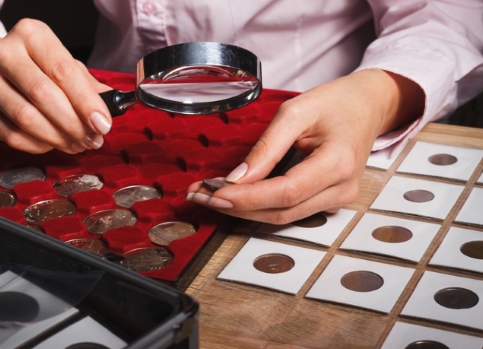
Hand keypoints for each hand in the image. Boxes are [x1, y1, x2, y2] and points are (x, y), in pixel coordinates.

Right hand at [0, 19, 111, 153]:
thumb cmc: (38, 68)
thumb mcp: (66, 65)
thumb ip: (89, 86)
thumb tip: (112, 106)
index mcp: (32, 36)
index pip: (63, 72)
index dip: (86, 103)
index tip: (103, 124)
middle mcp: (5, 54)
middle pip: (44, 95)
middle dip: (74, 124)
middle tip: (93, 139)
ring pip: (27, 119)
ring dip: (59, 138)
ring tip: (78, 144)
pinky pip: (13, 136)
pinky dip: (39, 145)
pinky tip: (54, 143)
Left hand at [186, 69, 423, 223]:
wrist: (367, 106)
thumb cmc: (335, 103)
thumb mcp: (296, 112)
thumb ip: (266, 147)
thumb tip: (236, 178)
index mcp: (339, 162)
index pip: (286, 192)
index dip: (246, 197)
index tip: (211, 193)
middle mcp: (342, 189)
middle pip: (281, 212)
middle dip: (236, 207)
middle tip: (199, 195)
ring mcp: (339, 199)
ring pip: (283, 218)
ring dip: (244, 210)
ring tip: (209, 195)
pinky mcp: (330, 201)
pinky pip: (290, 212)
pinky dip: (260, 206)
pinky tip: (236, 196)